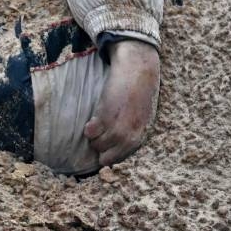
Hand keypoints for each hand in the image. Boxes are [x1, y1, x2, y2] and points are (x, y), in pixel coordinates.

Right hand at [84, 40, 160, 166]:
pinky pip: (89, 132)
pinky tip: (95, 116)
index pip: (118, 159)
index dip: (109, 152)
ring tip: (98, 122)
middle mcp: (128, 138)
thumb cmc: (140, 92)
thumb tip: (116, 145)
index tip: (105, 143)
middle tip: (101, 132)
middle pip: (105, 158)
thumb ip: (132, 133)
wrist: (138, 71)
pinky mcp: (105, 118)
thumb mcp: (141, 119)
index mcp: (139, 139)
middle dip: (100, 147)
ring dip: (94, 136)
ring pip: (95, 145)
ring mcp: (116, 129)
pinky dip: (89, 126)